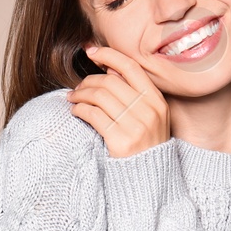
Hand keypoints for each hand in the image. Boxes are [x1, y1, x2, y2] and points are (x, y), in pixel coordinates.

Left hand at [64, 43, 170, 157]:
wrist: (151, 179)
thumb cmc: (147, 144)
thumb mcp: (152, 117)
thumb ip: (136, 93)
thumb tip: (111, 69)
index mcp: (157, 101)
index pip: (131, 67)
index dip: (109, 55)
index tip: (91, 51)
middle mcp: (148, 111)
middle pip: (110, 82)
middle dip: (88, 81)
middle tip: (77, 88)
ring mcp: (135, 126)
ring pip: (99, 97)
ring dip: (80, 94)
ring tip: (73, 98)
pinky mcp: (120, 141)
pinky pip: (93, 115)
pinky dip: (80, 110)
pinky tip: (75, 111)